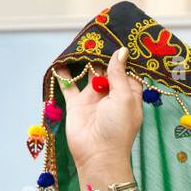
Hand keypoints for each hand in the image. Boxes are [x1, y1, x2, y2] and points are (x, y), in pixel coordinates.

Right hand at [54, 47, 141, 190]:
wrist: (98, 154)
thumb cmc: (118, 129)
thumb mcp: (124, 98)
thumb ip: (119, 74)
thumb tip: (121, 52)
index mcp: (129, 96)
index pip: (128, 73)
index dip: (124, 59)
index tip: (120, 41)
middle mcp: (112, 96)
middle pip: (107, 70)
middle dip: (102, 56)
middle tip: (96, 36)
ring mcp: (93, 99)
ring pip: (88, 74)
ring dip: (84, 61)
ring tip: (80, 42)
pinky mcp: (76, 103)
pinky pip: (69, 84)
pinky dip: (64, 73)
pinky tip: (61, 60)